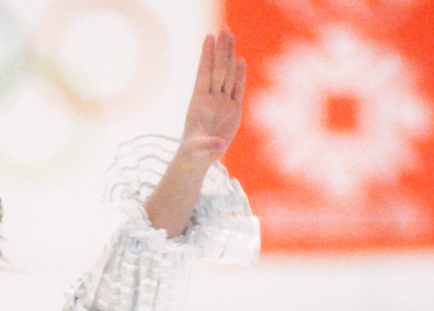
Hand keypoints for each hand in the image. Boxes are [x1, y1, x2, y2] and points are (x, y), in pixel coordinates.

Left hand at [180, 28, 245, 161]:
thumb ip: (207, 146)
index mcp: (198, 103)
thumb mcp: (197, 150)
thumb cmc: (192, 153)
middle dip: (221, 50)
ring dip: (229, 56)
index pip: (203, 74)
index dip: (206, 56)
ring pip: (228, 75)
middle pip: (218, 70)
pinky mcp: (233, 110)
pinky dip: (239, 76)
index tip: (208, 37)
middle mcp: (211, 99)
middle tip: (224, 29)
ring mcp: (222, 103)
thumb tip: (219, 147)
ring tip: (230, 36)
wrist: (199, 158)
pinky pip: (237, 89)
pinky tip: (240, 60)